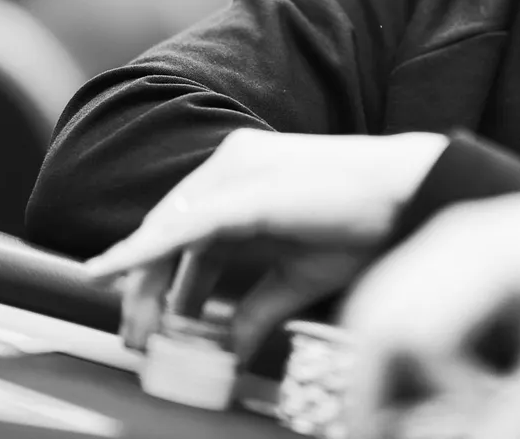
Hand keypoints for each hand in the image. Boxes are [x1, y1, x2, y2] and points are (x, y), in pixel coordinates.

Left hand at [82, 129, 448, 355]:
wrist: (406, 195)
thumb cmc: (362, 226)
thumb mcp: (298, 275)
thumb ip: (258, 307)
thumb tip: (233, 350)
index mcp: (245, 180)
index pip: (186, 228)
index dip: (161, 276)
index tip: (152, 322)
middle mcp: (232, 168)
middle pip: (168, 231)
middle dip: (146, 288)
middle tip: (137, 338)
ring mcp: (235, 174)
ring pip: (167, 229)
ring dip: (139, 280)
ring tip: (133, 328)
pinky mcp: (243, 193)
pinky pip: (181, 228)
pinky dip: (142, 251)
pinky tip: (113, 270)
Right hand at [340, 183, 519, 438]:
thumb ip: (519, 422)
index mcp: (487, 255)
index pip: (412, 337)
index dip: (433, 400)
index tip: (479, 419)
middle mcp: (457, 234)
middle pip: (375, 316)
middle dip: (372, 389)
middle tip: (391, 435)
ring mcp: (455, 234)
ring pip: (380, 304)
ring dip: (386, 366)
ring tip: (422, 417)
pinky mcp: (462, 246)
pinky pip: (405, 294)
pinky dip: (407, 343)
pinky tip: (450, 382)